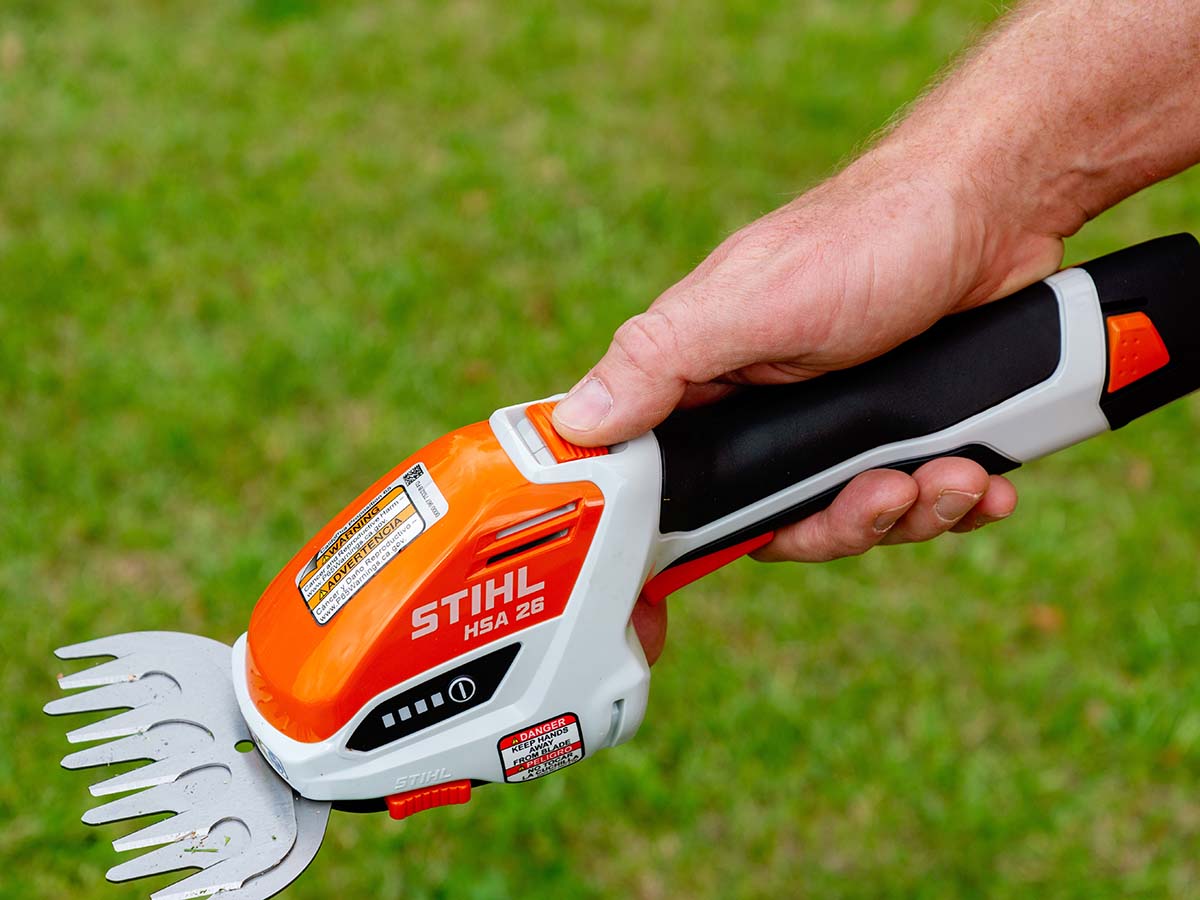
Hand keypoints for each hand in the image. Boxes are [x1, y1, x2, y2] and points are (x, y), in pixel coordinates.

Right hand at [553, 145, 1065, 662]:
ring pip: (854, 515)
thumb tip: (574, 421)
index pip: (670, 484)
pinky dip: (956, 498)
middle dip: (841, 524)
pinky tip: (985, 481)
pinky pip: (918, 496)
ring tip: (955, 477)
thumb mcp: (754, 298)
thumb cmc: (872, 233)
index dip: (683, 539)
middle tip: (885, 494)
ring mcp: (841, 422)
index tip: (698, 582)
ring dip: (912, 512)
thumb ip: (663, 359)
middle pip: (781, 521)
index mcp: (711, 381)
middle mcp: (769, 409)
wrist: (995, 205)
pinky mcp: (905, 426)